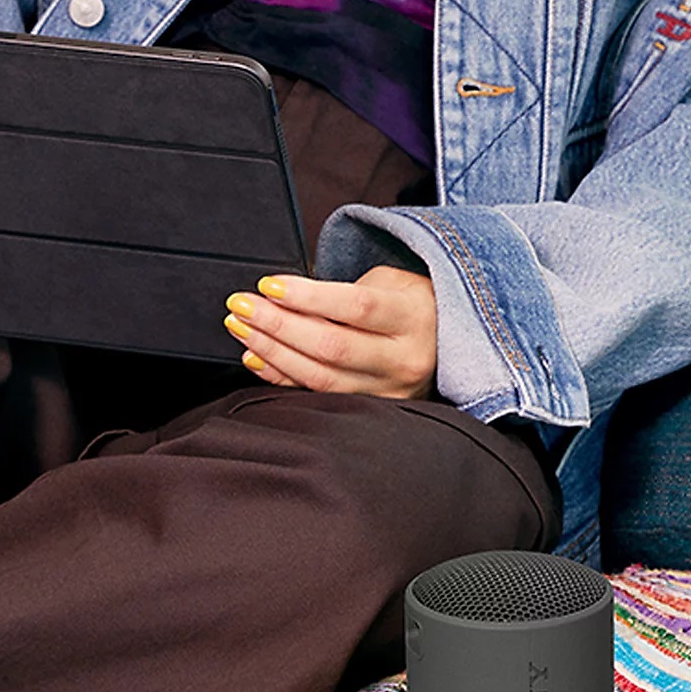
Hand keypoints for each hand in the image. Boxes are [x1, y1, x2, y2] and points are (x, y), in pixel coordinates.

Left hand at [225, 268, 437, 398]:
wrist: (450, 340)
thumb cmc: (413, 303)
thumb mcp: (392, 282)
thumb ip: (344, 293)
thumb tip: (284, 300)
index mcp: (413, 317)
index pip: (355, 307)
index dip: (308, 297)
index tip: (268, 285)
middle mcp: (404, 359)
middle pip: (332, 346)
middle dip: (278, 325)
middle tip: (242, 306)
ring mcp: (390, 390)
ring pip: (321, 378)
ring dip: (273, 352)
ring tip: (241, 328)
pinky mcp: (375, 410)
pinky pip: (320, 396)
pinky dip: (283, 377)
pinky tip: (256, 359)